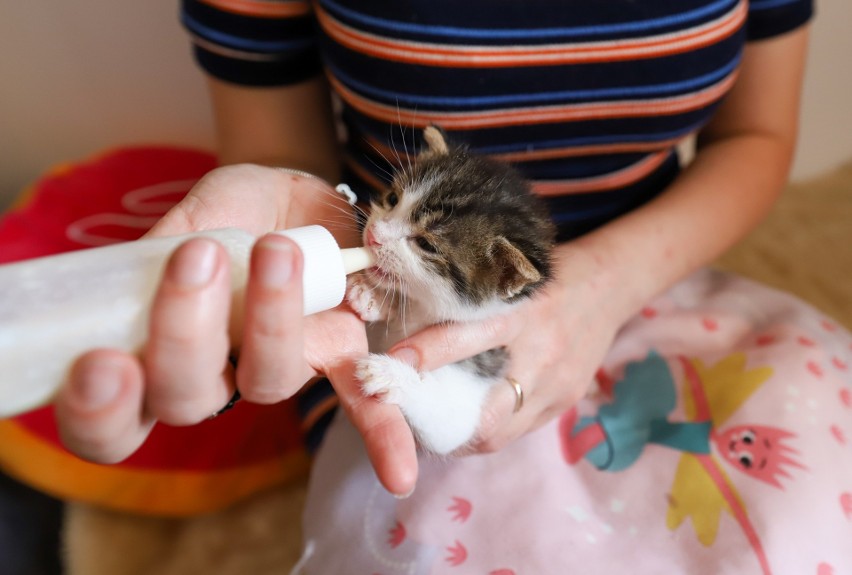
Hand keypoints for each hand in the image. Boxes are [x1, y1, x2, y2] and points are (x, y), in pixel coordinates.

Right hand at [53, 164, 416, 495]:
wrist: (292, 197)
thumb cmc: (232, 212)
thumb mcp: (191, 213)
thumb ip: (168, 246)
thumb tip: (155, 269)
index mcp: (160, 348)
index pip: (113, 413)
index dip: (99, 410)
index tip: (99, 366)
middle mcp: (216, 373)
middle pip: (188, 395)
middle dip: (187, 336)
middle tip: (195, 262)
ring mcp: (279, 365)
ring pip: (269, 378)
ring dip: (274, 319)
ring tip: (277, 251)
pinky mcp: (338, 348)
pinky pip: (361, 397)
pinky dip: (382, 429)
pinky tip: (399, 475)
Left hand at [386, 244, 626, 452]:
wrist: (609, 285)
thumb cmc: (543, 275)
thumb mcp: (506, 274)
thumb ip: (466, 299)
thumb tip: (407, 314)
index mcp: (520, 312)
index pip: (465, 338)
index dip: (425, 356)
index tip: (390, 365)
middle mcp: (540, 354)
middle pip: (484, 411)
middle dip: (438, 422)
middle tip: (402, 417)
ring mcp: (556, 385)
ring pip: (499, 433)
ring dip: (459, 435)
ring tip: (428, 426)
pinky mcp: (565, 402)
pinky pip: (518, 430)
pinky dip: (487, 431)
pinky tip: (464, 421)